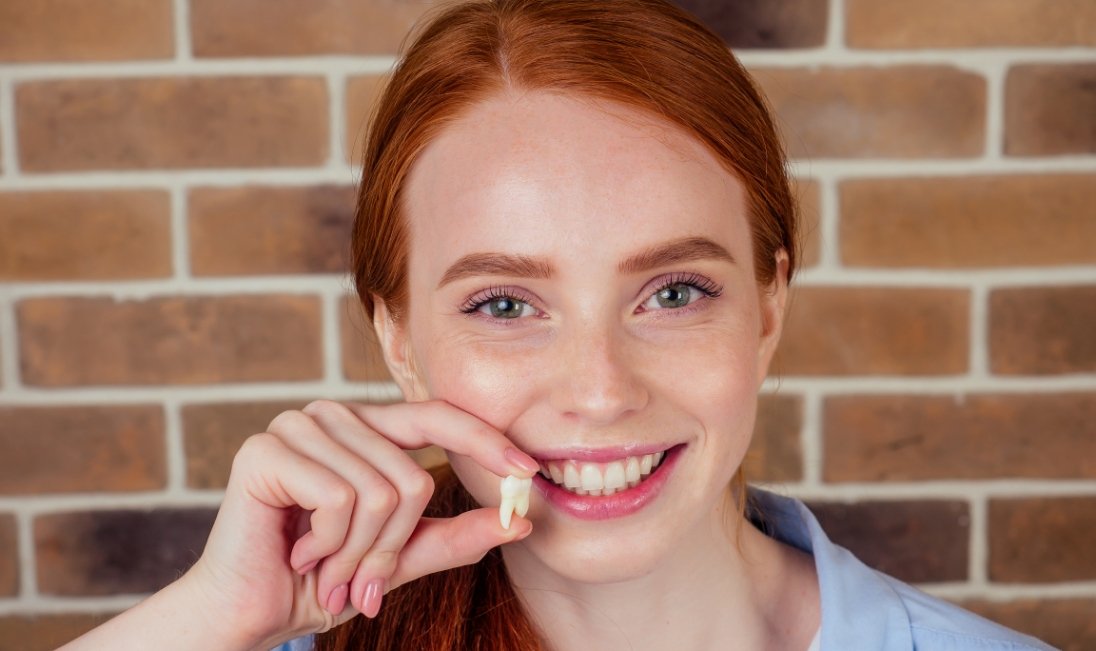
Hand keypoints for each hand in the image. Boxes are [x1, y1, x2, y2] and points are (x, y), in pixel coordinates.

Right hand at [181, 399, 538, 649]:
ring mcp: (298, 426)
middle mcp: (334, 416)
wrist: (248, 613)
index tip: (529, 473)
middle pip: (412, 476)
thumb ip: (455, 536)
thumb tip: (520, 520)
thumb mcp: (400, 559)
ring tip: (325, 569)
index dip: (486, 441)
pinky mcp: (266, 449)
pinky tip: (300, 551)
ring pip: (380, 492)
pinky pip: (340, 498)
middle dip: (391, 548)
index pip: (438, 416)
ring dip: (357, 554)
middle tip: (359, 582)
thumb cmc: (321, 581)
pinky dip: (330, 544)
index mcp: (366, 429)